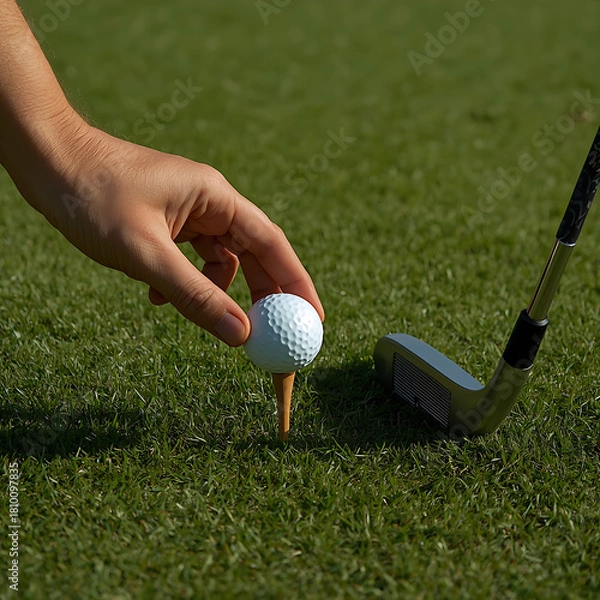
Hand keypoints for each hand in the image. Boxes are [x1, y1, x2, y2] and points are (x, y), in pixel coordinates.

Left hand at [32, 124, 323, 345]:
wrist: (46, 159)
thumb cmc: (92, 196)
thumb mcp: (146, 254)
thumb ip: (195, 296)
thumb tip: (241, 335)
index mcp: (216, 197)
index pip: (273, 244)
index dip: (297, 283)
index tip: (314, 317)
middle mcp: (210, 202)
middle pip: (253, 254)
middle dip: (262, 295)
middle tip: (273, 334)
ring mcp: (188, 212)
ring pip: (220, 261)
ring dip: (213, 292)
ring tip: (194, 314)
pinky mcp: (168, 223)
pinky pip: (190, 260)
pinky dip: (183, 283)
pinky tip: (156, 297)